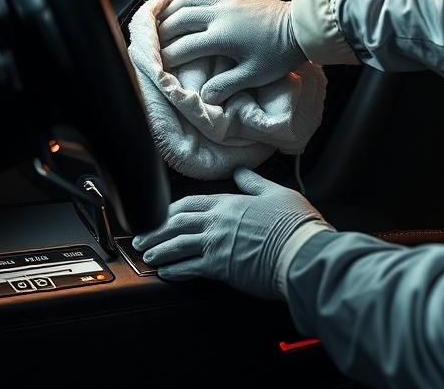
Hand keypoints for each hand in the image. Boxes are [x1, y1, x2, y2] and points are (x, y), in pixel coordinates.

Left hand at [132, 168, 332, 298]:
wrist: (302, 251)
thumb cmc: (295, 223)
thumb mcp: (276, 193)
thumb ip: (254, 183)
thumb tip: (241, 172)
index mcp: (229, 203)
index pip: (190, 203)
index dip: (170, 210)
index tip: (160, 217)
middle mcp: (217, 221)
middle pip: (177, 223)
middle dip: (155, 231)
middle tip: (141, 238)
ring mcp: (216, 244)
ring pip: (177, 245)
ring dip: (158, 250)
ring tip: (146, 255)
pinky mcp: (220, 267)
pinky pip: (189, 268)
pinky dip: (174, 270)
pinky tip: (165, 272)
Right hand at [157, 0, 307, 104]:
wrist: (302, 27)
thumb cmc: (279, 54)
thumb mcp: (254, 75)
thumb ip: (227, 85)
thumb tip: (205, 96)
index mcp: (221, 37)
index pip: (183, 47)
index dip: (168, 57)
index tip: (160, 66)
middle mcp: (218, 14)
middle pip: (179, 18)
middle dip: (163, 32)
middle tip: (155, 43)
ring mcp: (226, 0)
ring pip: (188, 0)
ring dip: (171, 10)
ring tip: (162, 21)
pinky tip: (184, 2)